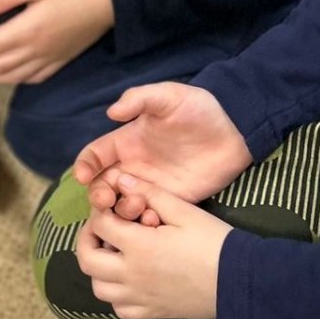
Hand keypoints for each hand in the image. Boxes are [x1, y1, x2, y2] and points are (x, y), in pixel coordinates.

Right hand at [73, 82, 250, 208]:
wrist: (236, 132)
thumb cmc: (200, 110)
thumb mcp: (169, 96)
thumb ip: (139, 99)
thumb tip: (111, 113)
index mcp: (126, 143)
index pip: (94, 157)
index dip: (84, 166)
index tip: (84, 176)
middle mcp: (133, 168)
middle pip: (102, 186)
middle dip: (98, 196)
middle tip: (107, 200)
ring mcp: (151, 187)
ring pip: (122, 205)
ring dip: (120, 211)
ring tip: (136, 207)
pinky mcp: (171, 202)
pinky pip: (150, 216)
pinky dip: (144, 222)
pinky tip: (152, 218)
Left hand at [76, 188, 230, 318]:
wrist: (242, 281)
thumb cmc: (215, 242)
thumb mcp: (185, 212)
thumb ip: (151, 194)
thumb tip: (121, 180)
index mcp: (138, 246)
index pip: (99, 226)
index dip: (99, 212)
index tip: (110, 206)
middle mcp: (131, 275)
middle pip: (87, 260)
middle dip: (87, 240)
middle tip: (101, 230)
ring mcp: (140, 297)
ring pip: (99, 288)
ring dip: (99, 269)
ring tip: (115, 255)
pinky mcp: (152, 313)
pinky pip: (120, 309)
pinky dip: (117, 296)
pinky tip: (130, 281)